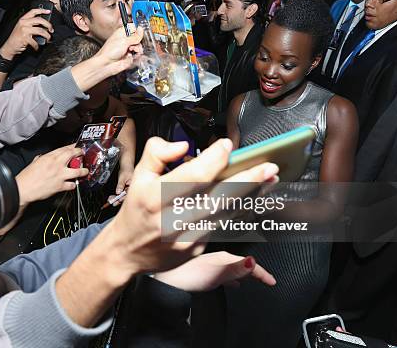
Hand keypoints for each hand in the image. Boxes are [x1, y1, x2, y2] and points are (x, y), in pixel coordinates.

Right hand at [0, 8, 53, 59]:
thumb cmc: (17, 38)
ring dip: (47, 35)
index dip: (42, 10)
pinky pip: (35, 41)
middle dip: (48, 25)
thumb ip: (31, 25)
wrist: (9, 46)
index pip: (33, 11)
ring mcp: (24, 30)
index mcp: (23, 19)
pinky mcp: (25, 38)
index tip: (49, 12)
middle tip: (51, 30)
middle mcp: (23, 23)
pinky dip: (38, 46)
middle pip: (39, 20)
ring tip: (48, 39)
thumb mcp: (22, 28)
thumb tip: (44, 25)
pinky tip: (37, 47)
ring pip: (40, 30)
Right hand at [16, 145, 88, 207]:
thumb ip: (42, 158)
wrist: (23, 189)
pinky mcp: (60, 186)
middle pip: (73, 155)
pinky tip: (73, 184)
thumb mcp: (34, 162)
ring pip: (78, 171)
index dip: (73, 146)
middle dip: (81, 153)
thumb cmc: (27, 177)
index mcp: (49, 157)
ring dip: (83, 171)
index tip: (77, 146)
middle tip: (83, 155)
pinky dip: (74, 184)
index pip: (65, 148)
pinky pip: (72, 185)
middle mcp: (56, 164)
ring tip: (85, 171)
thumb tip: (45, 157)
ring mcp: (60, 175)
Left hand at [96, 26, 144, 75]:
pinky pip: (137, 55)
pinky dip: (136, 56)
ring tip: (132, 51)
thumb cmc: (109, 52)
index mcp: (122, 33)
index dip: (138, 30)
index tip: (141, 33)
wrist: (106, 65)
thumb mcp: (124, 41)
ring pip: (139, 47)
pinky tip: (132, 56)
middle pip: (138, 38)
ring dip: (137, 49)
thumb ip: (135, 36)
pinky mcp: (129, 57)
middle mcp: (125, 40)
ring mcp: (127, 49)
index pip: (133, 27)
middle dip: (138, 42)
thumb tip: (141, 30)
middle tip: (134, 44)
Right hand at [102, 137, 278, 276]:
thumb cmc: (136, 209)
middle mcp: (172, 219)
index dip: (214, 159)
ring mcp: (186, 237)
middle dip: (247, 180)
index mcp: (155, 197)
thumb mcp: (137, 175)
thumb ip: (157, 153)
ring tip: (269, 179)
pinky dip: (238, 209)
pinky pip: (222, 225)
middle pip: (217, 196)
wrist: (127, 251)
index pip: (192, 175)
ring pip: (226, 212)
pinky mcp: (195, 249)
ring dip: (251, 194)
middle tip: (268, 166)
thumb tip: (184, 146)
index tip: (228, 146)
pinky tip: (251, 198)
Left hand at [108, 164, 132, 206]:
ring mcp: (127, 190)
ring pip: (122, 196)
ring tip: (110, 200)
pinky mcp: (124, 190)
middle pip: (125, 197)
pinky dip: (116, 196)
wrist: (126, 166)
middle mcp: (131, 189)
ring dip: (116, 198)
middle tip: (112, 202)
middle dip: (117, 200)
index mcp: (133, 186)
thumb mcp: (122, 177)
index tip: (117, 200)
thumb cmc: (127, 170)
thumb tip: (118, 192)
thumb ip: (120, 185)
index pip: (128, 194)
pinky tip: (111, 197)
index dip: (122, 198)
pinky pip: (120, 194)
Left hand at [154, 252, 275, 291]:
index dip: (262, 272)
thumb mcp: (216, 273)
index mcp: (223, 256)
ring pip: (234, 268)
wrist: (167, 281)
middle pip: (242, 264)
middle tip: (268, 280)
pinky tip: (232, 283)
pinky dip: (234, 278)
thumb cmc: (188, 275)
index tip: (272, 281)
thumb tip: (252, 262)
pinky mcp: (205, 271)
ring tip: (254, 280)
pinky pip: (226, 274)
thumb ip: (235, 268)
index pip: (248, 263)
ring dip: (245, 274)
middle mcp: (217, 257)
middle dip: (256, 271)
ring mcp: (211, 263)